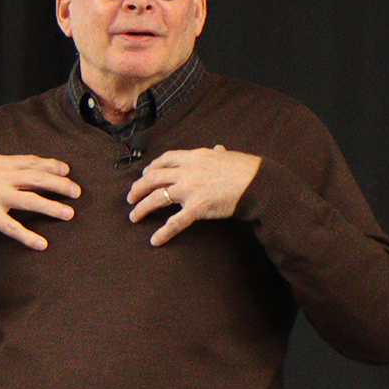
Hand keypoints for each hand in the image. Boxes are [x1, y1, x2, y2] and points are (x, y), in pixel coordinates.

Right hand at [0, 153, 79, 250]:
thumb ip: (5, 166)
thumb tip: (27, 169)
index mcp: (0, 162)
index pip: (31, 161)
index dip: (51, 165)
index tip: (67, 170)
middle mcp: (0, 176)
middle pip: (37, 178)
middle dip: (60, 184)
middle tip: (77, 192)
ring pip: (30, 200)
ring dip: (52, 206)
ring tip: (69, 213)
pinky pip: (11, 226)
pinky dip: (27, 236)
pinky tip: (41, 244)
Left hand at [126, 145, 261, 245]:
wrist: (257, 183)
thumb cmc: (245, 169)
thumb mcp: (226, 155)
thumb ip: (217, 153)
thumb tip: (217, 148)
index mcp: (193, 157)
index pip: (165, 160)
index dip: (151, 168)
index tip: (144, 175)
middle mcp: (187, 171)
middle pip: (153, 178)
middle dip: (138, 188)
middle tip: (131, 198)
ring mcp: (190, 189)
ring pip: (157, 198)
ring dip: (142, 208)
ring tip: (134, 216)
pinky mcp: (197, 208)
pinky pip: (175, 222)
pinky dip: (163, 233)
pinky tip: (155, 240)